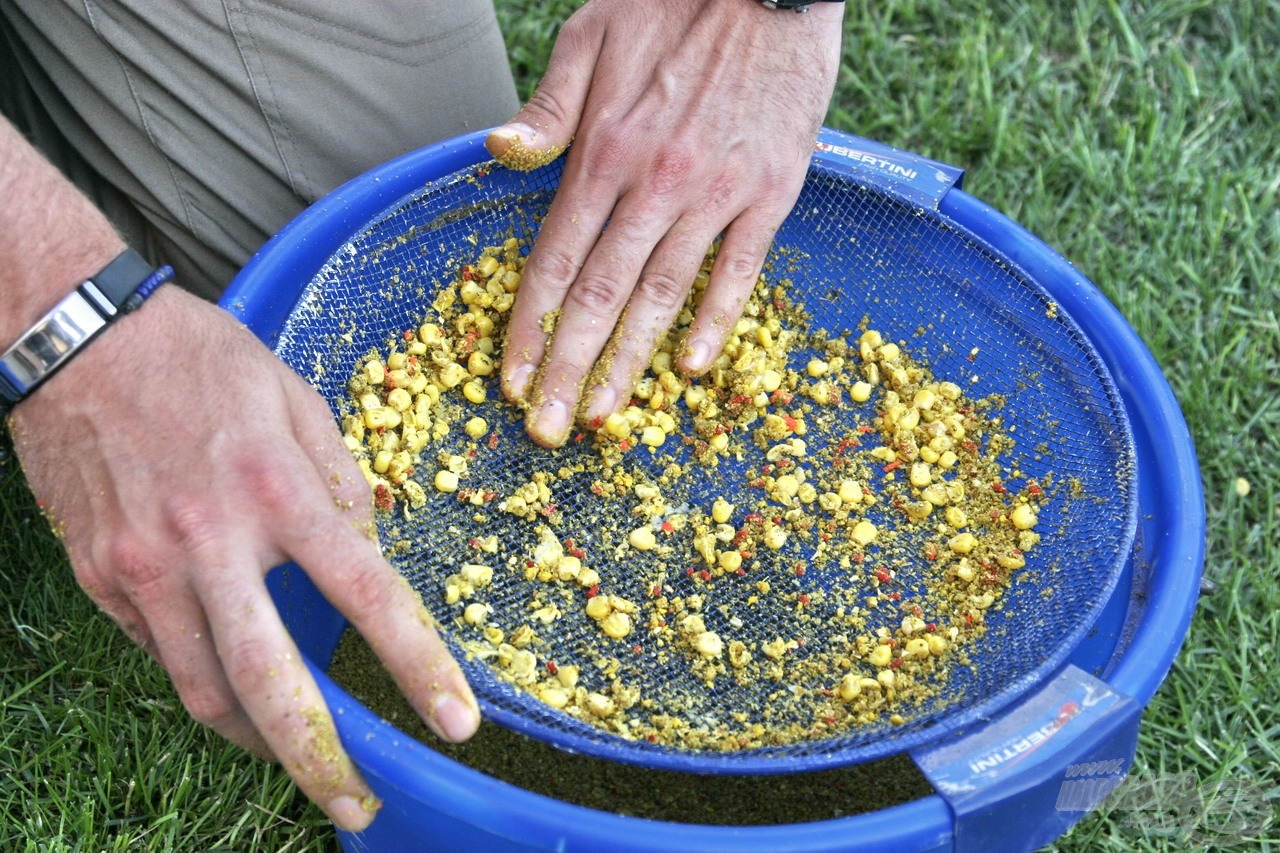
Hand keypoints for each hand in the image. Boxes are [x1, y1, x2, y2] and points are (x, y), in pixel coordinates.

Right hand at [7, 287, 478, 830]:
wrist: (75, 339)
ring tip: (300, 757)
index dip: (417, 666)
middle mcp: (209, 538)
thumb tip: (370, 551)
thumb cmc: (197, 358)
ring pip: (205, 689)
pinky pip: (162, 655)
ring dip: (260, 739)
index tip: (456, 722)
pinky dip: (206, 680)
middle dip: (321, 758)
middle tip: (359, 803)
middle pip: (270, 680)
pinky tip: (234, 683)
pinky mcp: (101, 578)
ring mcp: (145, 566)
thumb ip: (341, 480)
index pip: (366, 594)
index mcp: (276, 486)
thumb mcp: (294, 397)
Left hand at [487, 0, 842, 446]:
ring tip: (604, 416)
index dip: (527, 326)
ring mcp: (715, 192)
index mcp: (602, 150)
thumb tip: (497, 154)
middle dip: (567, 368)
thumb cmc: (671, 2)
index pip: (554, 259)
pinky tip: (693, 369)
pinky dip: (715, 321)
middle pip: (600, 295)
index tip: (511, 380)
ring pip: (662, 294)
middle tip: (547, 430)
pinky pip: (739, 271)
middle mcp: (653, 182)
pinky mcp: (772, 192)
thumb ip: (548, 110)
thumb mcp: (590, 37)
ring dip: (629, 362)